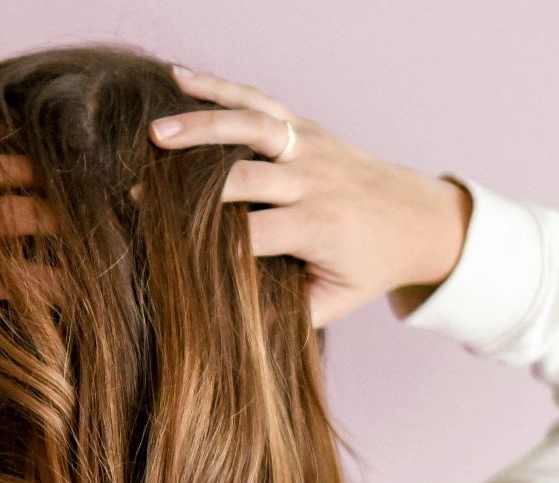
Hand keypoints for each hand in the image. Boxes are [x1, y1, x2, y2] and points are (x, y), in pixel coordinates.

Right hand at [145, 65, 472, 327]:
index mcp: (319, 227)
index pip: (251, 233)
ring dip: (201, 126)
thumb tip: (231, 329)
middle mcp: (314, 180)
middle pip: (243, 176)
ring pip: (251, 126)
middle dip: (190, 186)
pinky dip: (219, 87)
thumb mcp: (337, 301)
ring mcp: (309, 146)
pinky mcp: (305, 126)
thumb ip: (289, 315)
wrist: (418, 218)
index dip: (203, 240)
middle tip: (139, 195)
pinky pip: (259, 100)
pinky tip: (179, 77)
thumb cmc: (369, 266)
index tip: (160, 246)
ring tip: (155, 132)